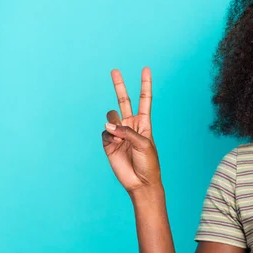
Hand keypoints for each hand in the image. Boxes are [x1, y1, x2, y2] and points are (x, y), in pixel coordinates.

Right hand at [101, 67, 161, 193]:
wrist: (140, 182)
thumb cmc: (148, 163)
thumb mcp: (143, 144)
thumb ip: (127, 131)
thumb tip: (108, 125)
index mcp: (144, 123)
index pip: (144, 99)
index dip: (145, 84)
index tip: (146, 69)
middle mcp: (131, 125)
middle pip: (124, 100)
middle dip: (119, 85)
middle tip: (114, 70)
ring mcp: (119, 133)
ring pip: (111, 117)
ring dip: (114, 124)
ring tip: (119, 136)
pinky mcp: (109, 143)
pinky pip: (105, 133)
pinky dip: (109, 137)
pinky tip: (115, 144)